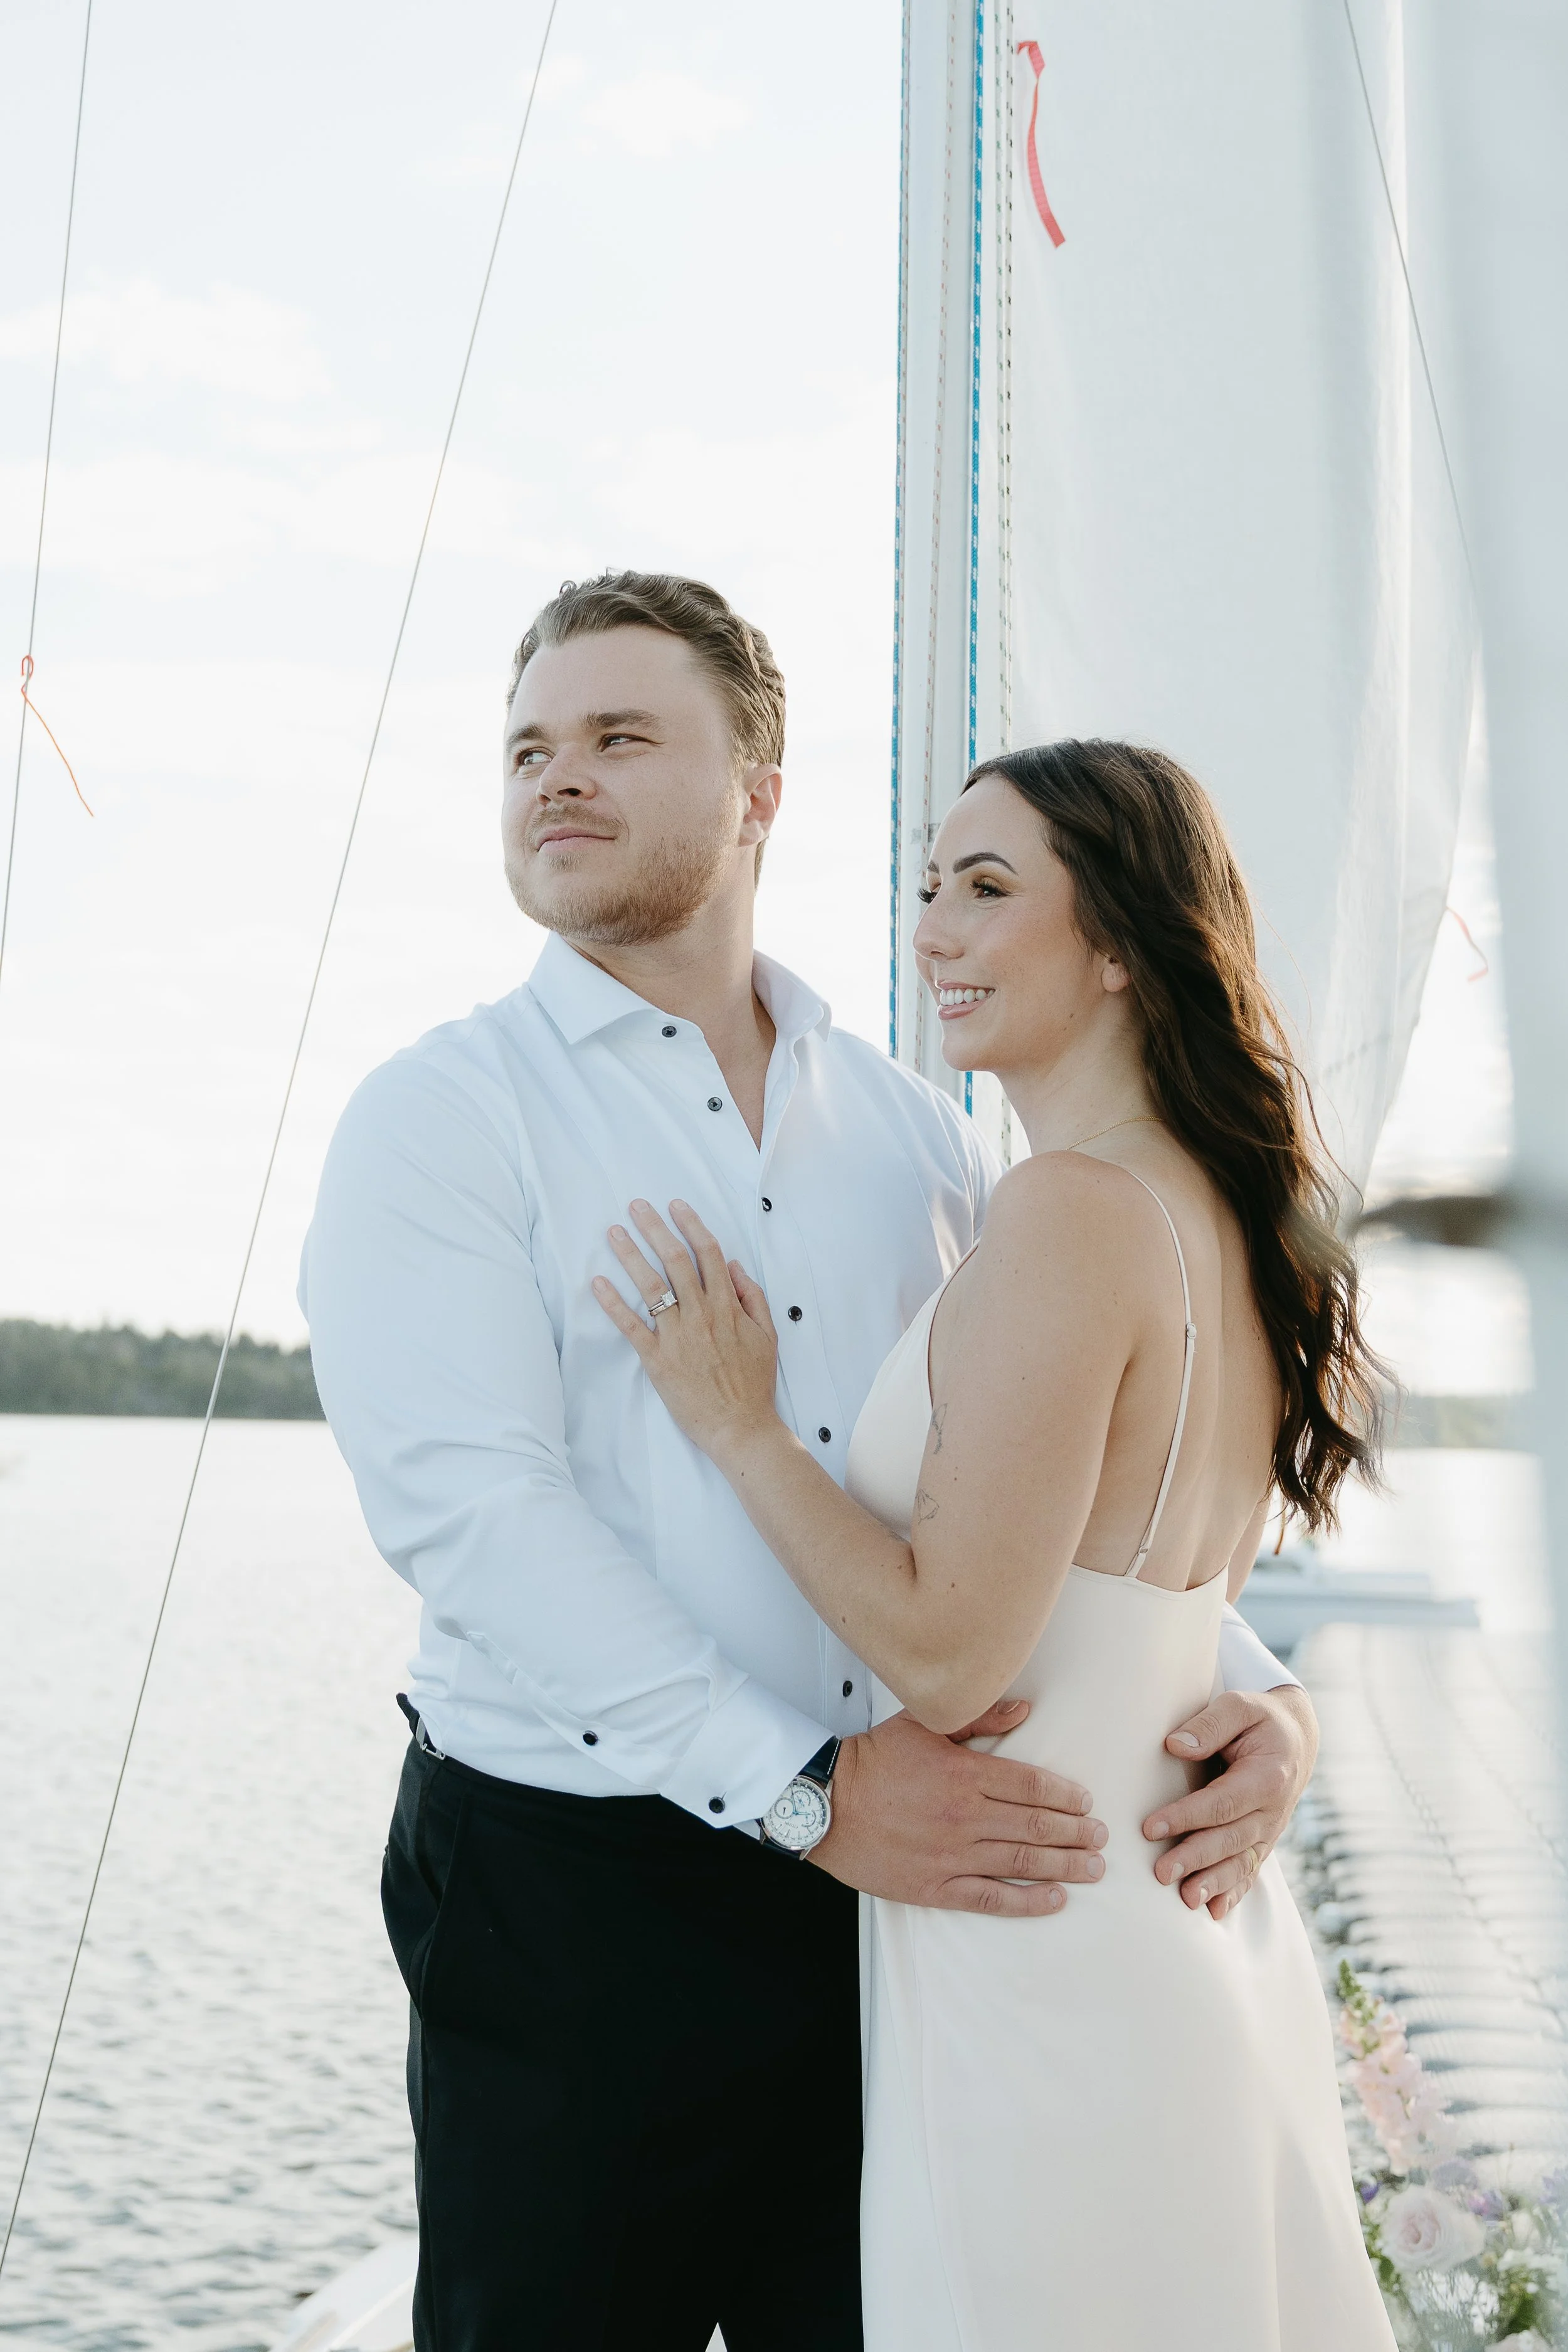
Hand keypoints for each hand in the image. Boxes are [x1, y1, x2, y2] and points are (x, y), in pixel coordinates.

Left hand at [591, 1199, 780, 1462]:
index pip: (707, 1254)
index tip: (676, 1205)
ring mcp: (677, 1336)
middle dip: (655, 1228)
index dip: (691, 1225)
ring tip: (614, 1232)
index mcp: (727, 1306)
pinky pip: (631, 1326)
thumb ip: (751, 1297)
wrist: (741, 1426)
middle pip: (674, 1260)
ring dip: (630, 1255)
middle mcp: (701, 1314)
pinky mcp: (657, 1360)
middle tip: (636, 1206)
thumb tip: (733, 1266)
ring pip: (650, 1286)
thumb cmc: (754, 1383)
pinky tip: (598, 1283)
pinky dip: (613, 1303)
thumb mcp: (767, 1335)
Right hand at [808, 1703, 1108, 1915]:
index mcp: (963, 1773)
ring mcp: (951, 1854)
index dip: (1065, 1796)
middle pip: (1035, 1825)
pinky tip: (1054, 1899)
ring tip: (1093, 1868)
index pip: (1031, 1785)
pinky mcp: (935, 1885)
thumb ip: (979, 1717)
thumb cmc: (873, 1761)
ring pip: (1021, 1861)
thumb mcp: (924, 1724)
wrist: (825, 1803)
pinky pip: (991, 1897)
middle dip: (1076, 1833)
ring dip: (1065, 1865)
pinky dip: (1027, 1901)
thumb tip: (1024, 1710)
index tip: (1086, 1803)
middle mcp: (964, 1815)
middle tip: (1101, 1837)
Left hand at [1143, 1685, 1317, 1920]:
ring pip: (1241, 1863)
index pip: (1222, 1802)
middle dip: (1195, 1859)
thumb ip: (1209, 1725)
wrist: (1296, 1738)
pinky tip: (1214, 1912)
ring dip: (1213, 1883)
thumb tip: (1175, 1746)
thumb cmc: (1259, 1719)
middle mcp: (1273, 1810)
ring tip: (1185, 1900)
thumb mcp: (1239, 1706)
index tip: (1150, 1828)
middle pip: (1230, 1839)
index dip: (1186, 1817)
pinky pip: (1250, 1871)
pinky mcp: (1264, 1842)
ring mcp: (1271, 1830)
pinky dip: (1234, 1893)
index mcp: (1267, 1777)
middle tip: (1161, 1873)